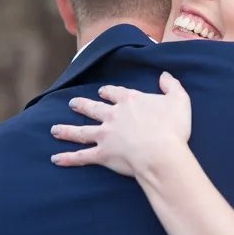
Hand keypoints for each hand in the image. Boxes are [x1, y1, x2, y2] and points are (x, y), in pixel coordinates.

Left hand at [50, 72, 190, 176]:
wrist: (161, 153)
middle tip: (72, 103)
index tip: (101, 91)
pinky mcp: (102, 154)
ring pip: (81, 131)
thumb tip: (165, 75)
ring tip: (54, 129)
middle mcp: (113, 115)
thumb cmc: (172, 128)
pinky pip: (82, 156)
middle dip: (82, 105)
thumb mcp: (179, 100)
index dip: (107, 92)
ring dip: (67, 130)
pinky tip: (56, 159)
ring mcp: (105, 135)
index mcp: (129, 101)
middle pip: (93, 108)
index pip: (114, 92)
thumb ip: (172, 85)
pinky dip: (68, 158)